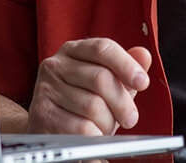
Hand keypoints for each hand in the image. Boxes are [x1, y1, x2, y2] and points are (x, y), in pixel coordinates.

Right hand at [26, 38, 152, 134]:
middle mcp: (55, 65)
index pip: (103, 48)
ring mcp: (45, 89)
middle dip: (122, 103)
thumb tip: (143, 55)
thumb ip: (126, 68)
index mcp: (74, 50)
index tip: (143, 82)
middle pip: (101, 78)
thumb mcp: (108, 83)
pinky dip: (94, 136)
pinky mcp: (41, 114)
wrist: (50, 127)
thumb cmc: (82, 102)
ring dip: (107, 123)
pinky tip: (93, 135)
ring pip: (92, 106)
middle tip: (130, 118)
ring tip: (105, 126)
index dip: (126, 65)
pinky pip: (80, 128)